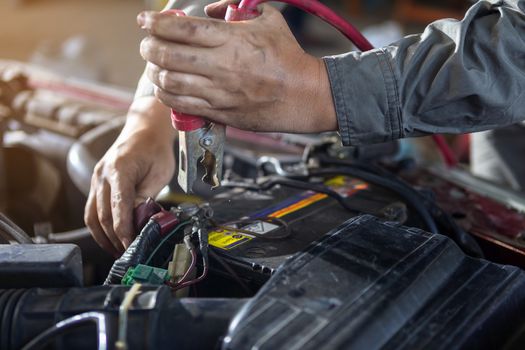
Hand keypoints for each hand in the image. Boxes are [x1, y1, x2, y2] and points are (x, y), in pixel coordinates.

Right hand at [84, 97, 175, 255]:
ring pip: (92, 216)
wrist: (144, 130)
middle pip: (103, 215)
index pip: (118, 207)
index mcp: (119, 170)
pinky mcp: (96, 184)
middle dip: (114, 239)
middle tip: (128, 254)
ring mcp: (96, 179)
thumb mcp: (159, 172)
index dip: (124, 231)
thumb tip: (139, 219)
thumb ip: (147, 196)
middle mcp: (102, 175)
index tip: (131, 246)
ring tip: (118, 251)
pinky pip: (92, 210)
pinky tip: (110, 238)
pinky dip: (99, 227)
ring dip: (103, 237)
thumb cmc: (155, 150)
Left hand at [137, 3, 336, 132]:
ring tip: (153, 66)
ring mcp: (219, 92)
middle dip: (149, 47)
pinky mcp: (220, 112)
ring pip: (170, 82)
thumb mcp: (268, 19)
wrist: (305, 95)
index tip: (145, 21)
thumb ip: (238, 7)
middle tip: (147, 44)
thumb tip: (213, 8)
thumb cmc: (287, 57)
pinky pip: (182, 105)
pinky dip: (166, 95)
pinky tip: (165, 88)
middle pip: (168, 55)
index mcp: (232, 40)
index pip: (181, 29)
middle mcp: (221, 66)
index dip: (155, 23)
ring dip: (154, 72)